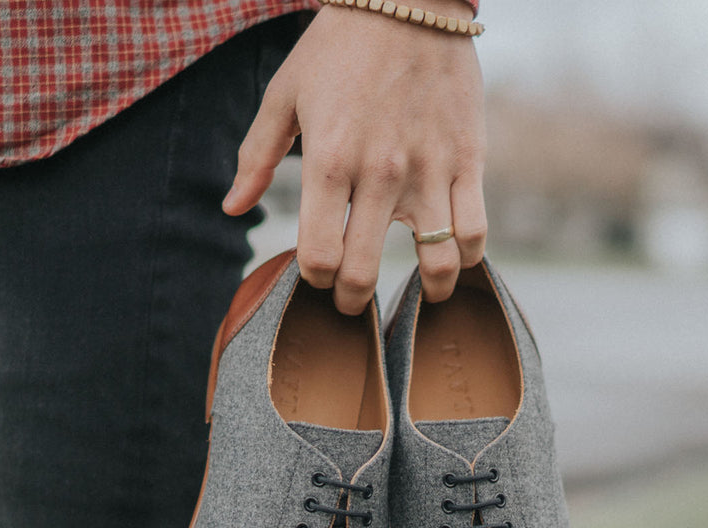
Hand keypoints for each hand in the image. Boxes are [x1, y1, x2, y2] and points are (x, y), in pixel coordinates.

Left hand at [222, 2, 486, 313]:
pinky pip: (475, 230)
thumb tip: (233, 209)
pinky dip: (467, 259)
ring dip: (426, 291)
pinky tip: (453, 259)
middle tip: (352, 300)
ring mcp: (429, 169)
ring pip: (435, 263)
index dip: (315, 279)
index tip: (319, 274)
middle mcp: (379, 173)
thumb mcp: (284, 93)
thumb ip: (256, 156)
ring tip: (421, 294)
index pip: (319, 256)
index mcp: (328, 160)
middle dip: (352, 300)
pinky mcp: (468, 159)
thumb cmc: (339, 46)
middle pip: (364, 272)